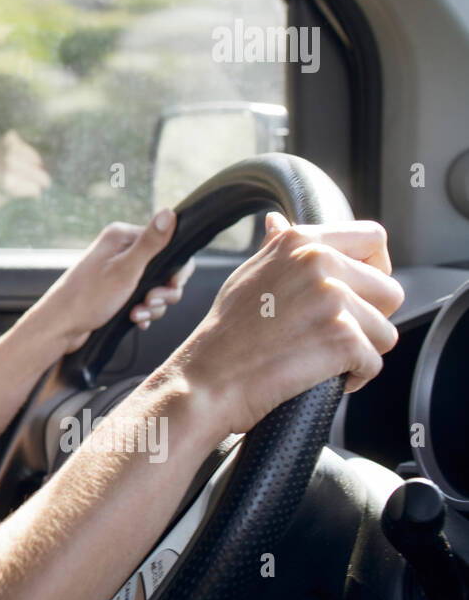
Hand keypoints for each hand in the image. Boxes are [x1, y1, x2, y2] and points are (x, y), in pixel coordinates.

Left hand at [34, 208, 195, 355]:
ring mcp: (118, 271)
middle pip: (164, 269)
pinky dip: (143, 311)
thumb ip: (150, 243)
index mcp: (122, 236)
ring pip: (155, 287)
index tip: (170, 285)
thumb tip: (170, 213)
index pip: (168, 245)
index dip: (176, 269)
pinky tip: (136, 320)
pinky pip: (143, 299)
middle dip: (163, 292)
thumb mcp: (125, 270)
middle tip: (150, 302)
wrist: (60, 327)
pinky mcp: (117, 290)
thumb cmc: (88, 298)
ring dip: (153, 306)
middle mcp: (120, 250)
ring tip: (137, 314)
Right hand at [163, 211, 404, 435]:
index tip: (358, 292)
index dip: (374, 270)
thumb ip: (276, 248)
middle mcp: (319, 262)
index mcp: (300, 242)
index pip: (373, 238)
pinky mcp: (343, 336)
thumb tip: (278, 221)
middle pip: (390, 290)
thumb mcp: (247, 275)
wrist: (208, 378)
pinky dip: (354, 377)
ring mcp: (332, 298)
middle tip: (329, 334)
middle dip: (370, 319)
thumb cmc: (226, 333)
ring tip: (320, 356)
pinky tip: (320, 375)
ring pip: (386, 331)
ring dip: (361, 351)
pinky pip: (375, 362)